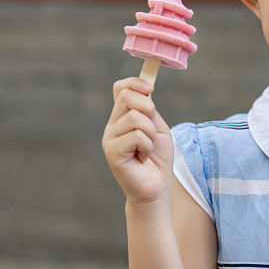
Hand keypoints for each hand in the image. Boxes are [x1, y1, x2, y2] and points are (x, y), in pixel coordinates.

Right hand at [102, 77, 173, 205]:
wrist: (156, 186)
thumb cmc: (158, 158)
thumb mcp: (158, 127)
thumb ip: (148, 109)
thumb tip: (146, 87)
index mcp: (123, 117)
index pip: (120, 88)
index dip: (135, 82)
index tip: (150, 88)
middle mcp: (112, 125)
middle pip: (127, 96)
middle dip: (148, 108)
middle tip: (153, 130)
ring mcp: (109, 138)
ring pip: (135, 117)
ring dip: (151, 133)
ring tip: (148, 149)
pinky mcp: (111, 152)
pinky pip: (136, 136)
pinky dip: (148, 146)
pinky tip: (143, 158)